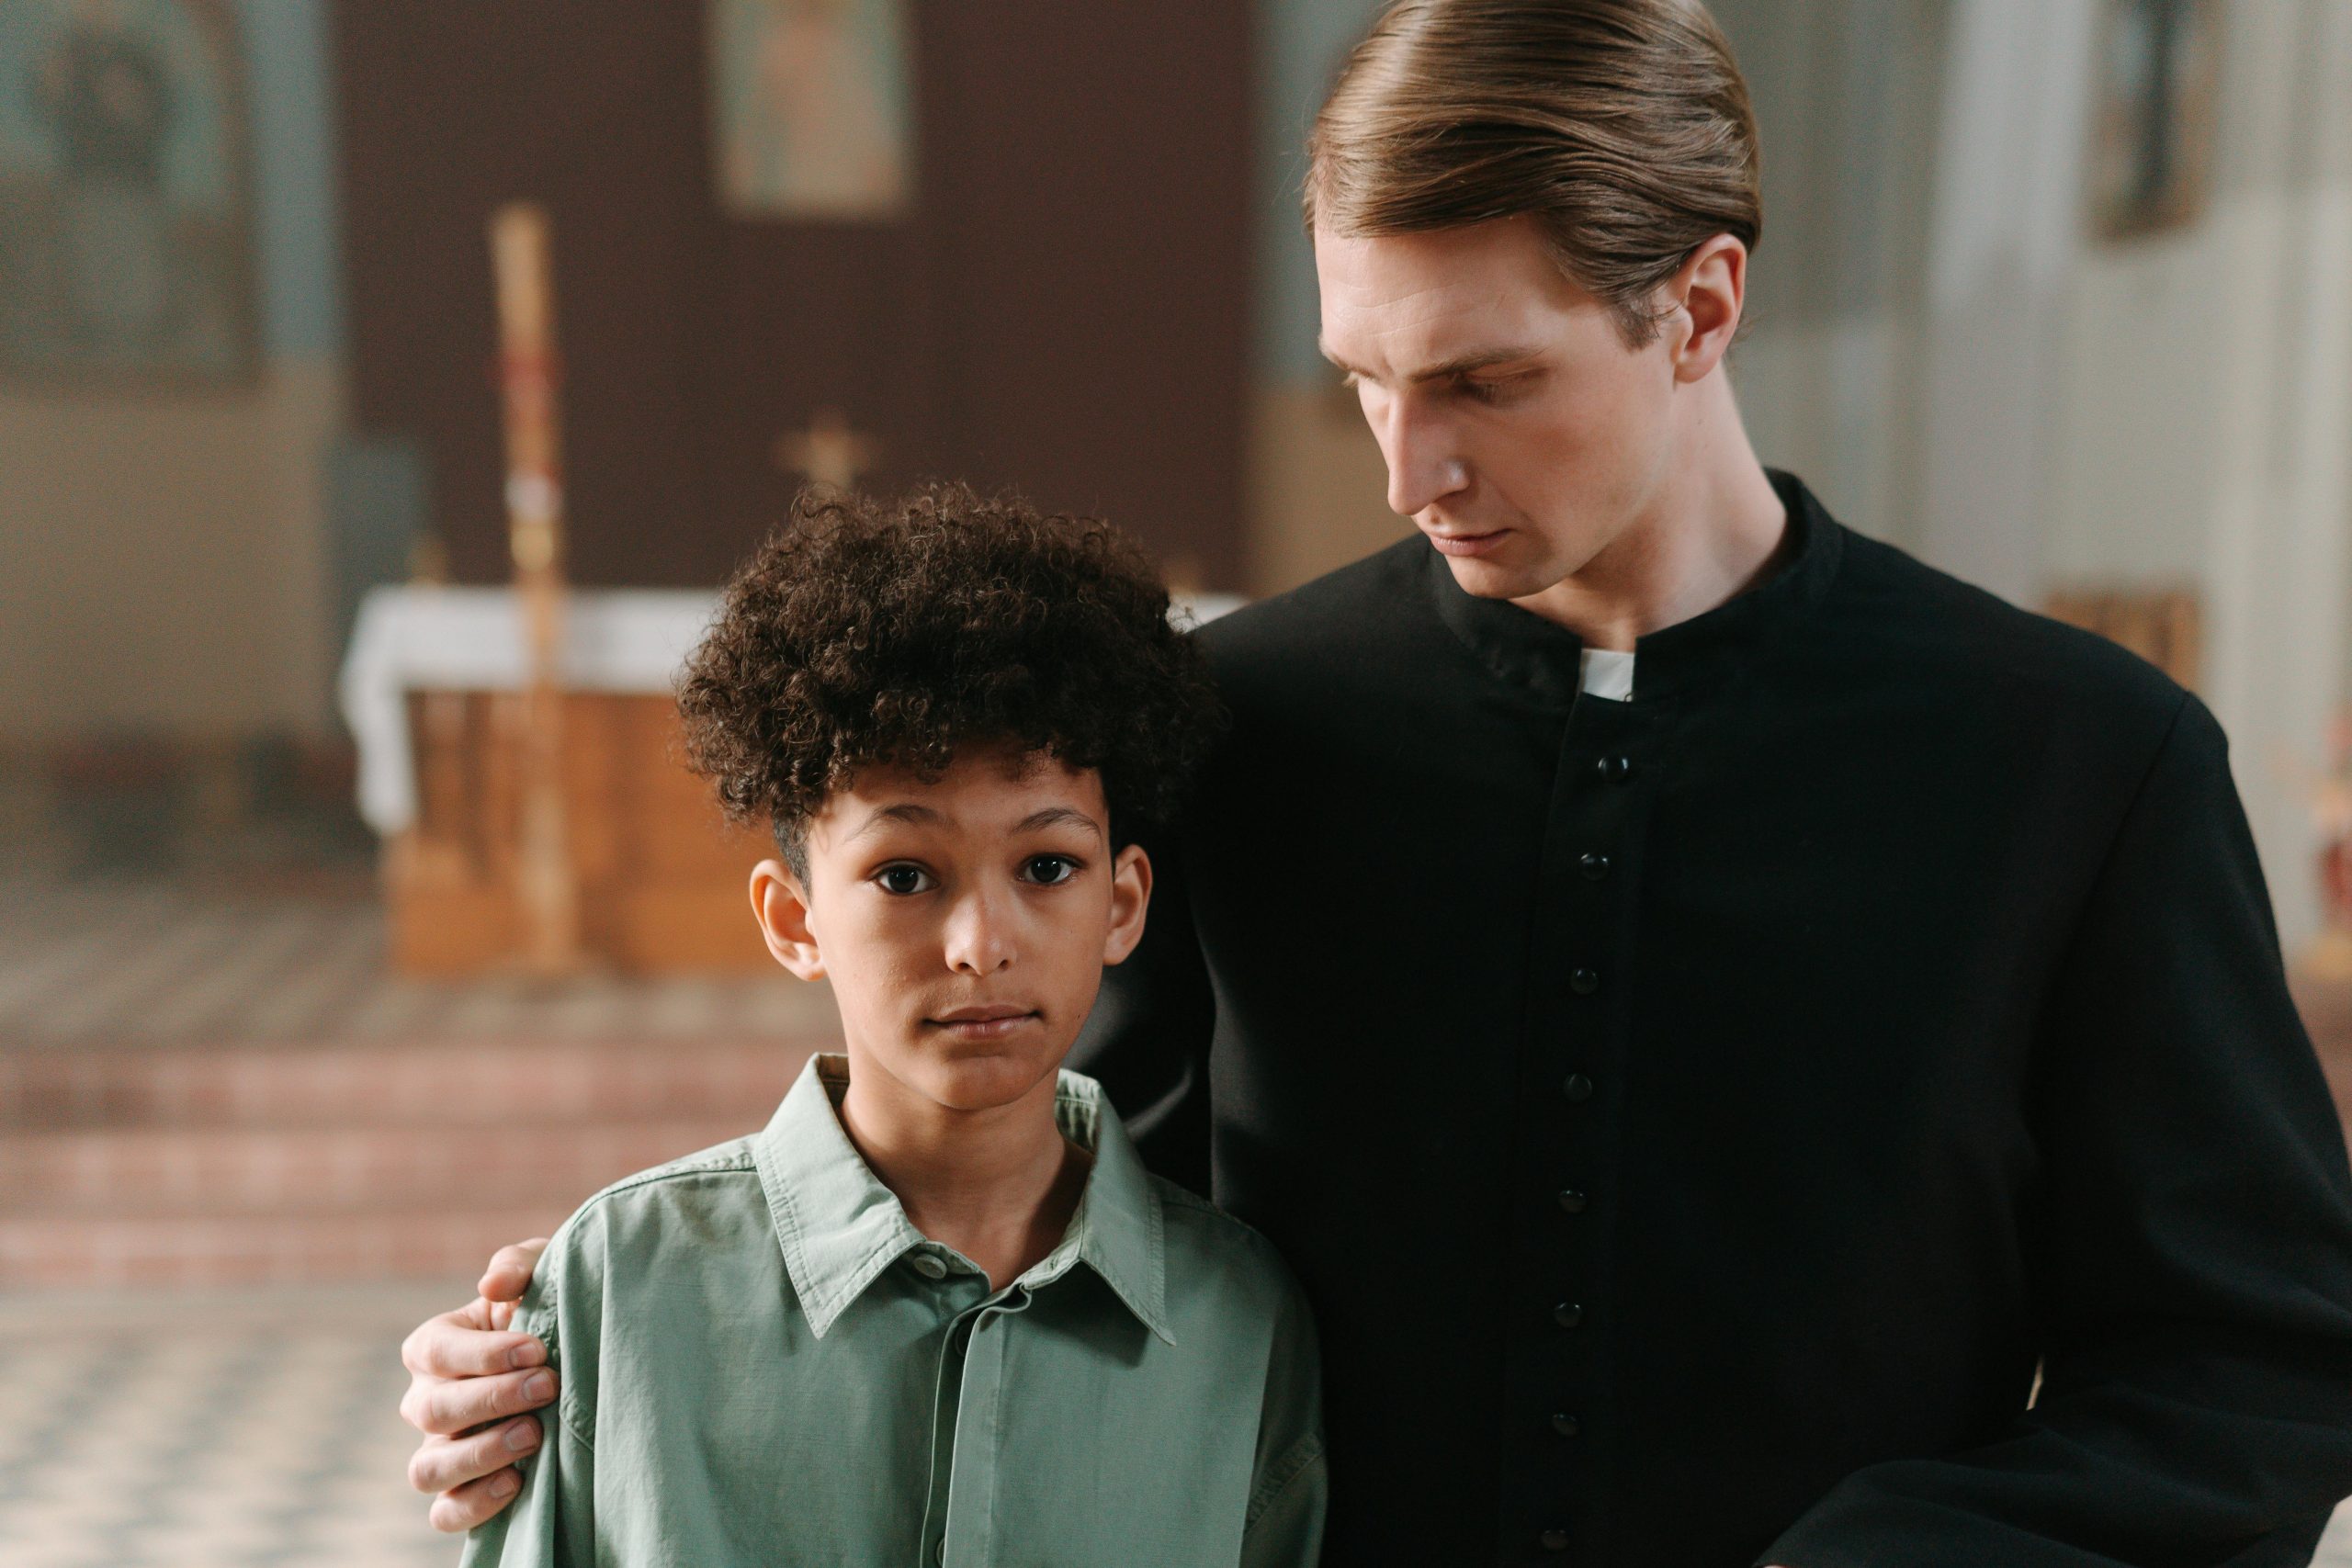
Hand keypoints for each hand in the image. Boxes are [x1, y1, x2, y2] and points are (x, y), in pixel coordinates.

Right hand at [399, 1239, 554, 1531]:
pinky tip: (518, 1482)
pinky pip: (447, 1511)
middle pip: (433, 1411)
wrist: (582, 1352)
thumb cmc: (552, 1305)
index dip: (483, 1355)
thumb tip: (492, 1285)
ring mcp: (440, 1449)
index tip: (537, 1349)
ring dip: (479, 1455)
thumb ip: (519, 1266)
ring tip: (534, 1436)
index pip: (437, 1352)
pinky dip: (475, 1503)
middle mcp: (427, 1400)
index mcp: (436, 1345)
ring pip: (428, 1468)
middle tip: (547, 1386)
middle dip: (492, 1399)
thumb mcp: (544, 1272)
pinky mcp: (462, 1489)